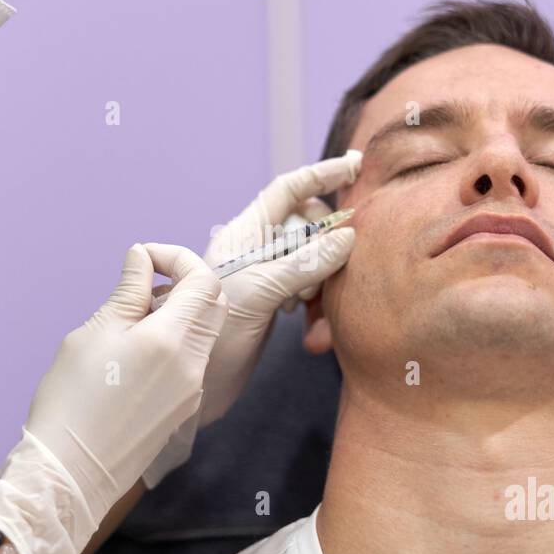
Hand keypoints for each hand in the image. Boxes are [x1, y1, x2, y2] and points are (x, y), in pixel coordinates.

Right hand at [0, 243, 227, 553]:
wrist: (71, 471)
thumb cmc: (73, 400)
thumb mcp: (94, 333)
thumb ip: (128, 291)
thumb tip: (142, 259)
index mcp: (172, 339)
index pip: (203, 279)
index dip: (177, 257)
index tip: (143, 259)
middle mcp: (194, 363)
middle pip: (213, 303)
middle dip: (184, 280)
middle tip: (143, 282)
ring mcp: (193, 388)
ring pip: (205, 331)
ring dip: (180, 310)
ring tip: (133, 317)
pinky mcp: (185, 406)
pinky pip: (194, 358)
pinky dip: (177, 339)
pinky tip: (137, 350)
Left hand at [142, 150, 360, 487]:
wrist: (195, 387)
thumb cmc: (212, 335)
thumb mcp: (258, 292)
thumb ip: (303, 263)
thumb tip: (347, 238)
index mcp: (246, 234)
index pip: (288, 191)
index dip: (322, 174)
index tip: (358, 165)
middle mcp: (257, 251)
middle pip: (309, 226)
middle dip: (328, 245)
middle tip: (327, 273)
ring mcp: (267, 279)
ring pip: (315, 262)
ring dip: (324, 283)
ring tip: (309, 311)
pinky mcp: (275, 306)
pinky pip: (310, 292)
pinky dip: (319, 309)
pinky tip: (312, 333)